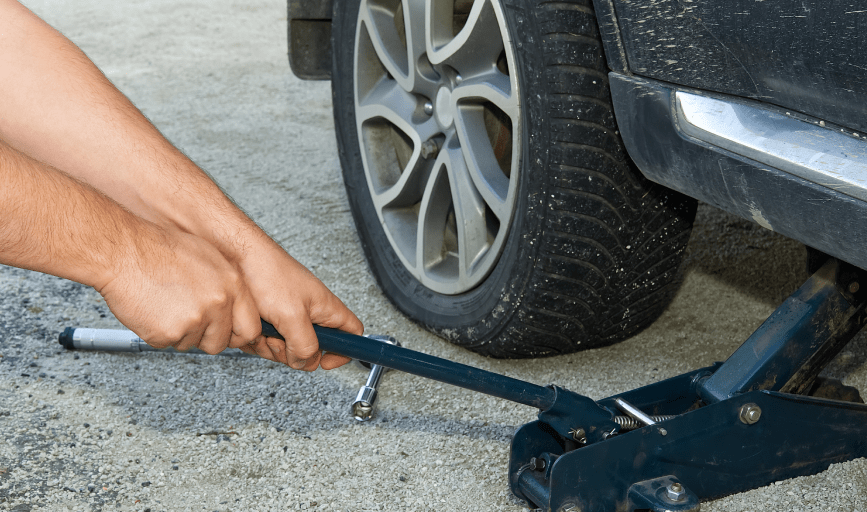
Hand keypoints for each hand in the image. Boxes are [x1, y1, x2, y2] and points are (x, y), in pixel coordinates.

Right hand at [96, 227, 262, 353]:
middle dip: (206, 337)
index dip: (238, 334)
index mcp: (232, 285)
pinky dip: (159, 333)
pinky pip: (168, 344)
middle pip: (220, 342)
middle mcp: (218, 305)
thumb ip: (227, 287)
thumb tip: (234, 307)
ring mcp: (194, 321)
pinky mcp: (168, 334)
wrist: (125, 252)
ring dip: (180, 333)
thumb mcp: (209, 258)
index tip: (229, 335)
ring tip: (167, 305)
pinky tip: (154, 310)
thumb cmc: (161, 250)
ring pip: (192, 344)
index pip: (251, 328)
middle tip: (188, 320)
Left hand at [230, 232, 362, 369]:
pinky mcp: (271, 318)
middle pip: (313, 350)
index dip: (346, 351)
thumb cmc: (268, 272)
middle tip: (281, 341)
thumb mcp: (292, 315)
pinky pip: (268, 342)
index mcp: (327, 309)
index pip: (353, 334)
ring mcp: (290, 317)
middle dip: (293, 353)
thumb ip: (304, 345)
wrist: (238, 257)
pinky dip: (258, 339)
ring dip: (271, 346)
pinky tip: (253, 327)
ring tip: (263, 328)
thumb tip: (305, 362)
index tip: (327, 361)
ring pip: (287, 349)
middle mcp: (311, 314)